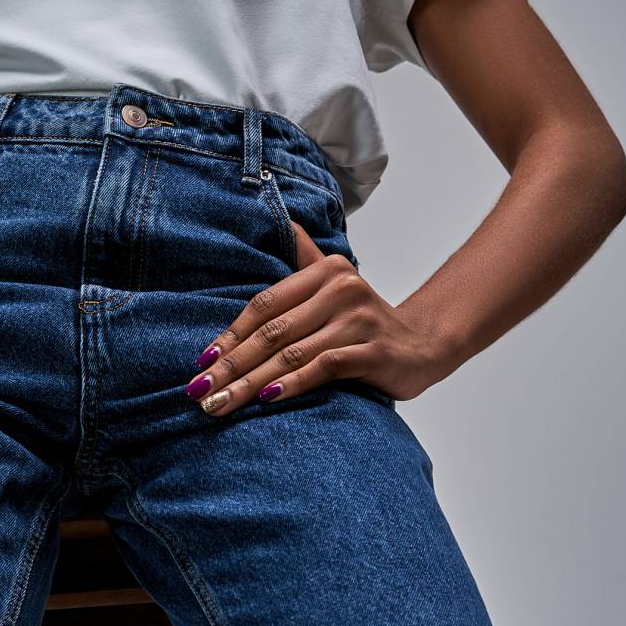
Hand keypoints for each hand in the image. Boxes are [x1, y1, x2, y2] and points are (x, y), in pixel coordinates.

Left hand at [184, 221, 446, 414]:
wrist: (425, 344)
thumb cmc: (366, 320)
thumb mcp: (337, 283)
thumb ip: (306, 257)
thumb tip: (285, 222)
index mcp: (327, 271)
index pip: (265, 304)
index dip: (231, 334)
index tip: (202, 362)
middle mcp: (342, 290)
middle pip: (272, 331)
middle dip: (232, 364)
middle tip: (200, 391)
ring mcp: (359, 321)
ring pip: (292, 352)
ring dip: (251, 381)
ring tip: (221, 403)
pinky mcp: (373, 351)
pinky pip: (323, 367)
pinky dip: (292, 383)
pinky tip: (266, 399)